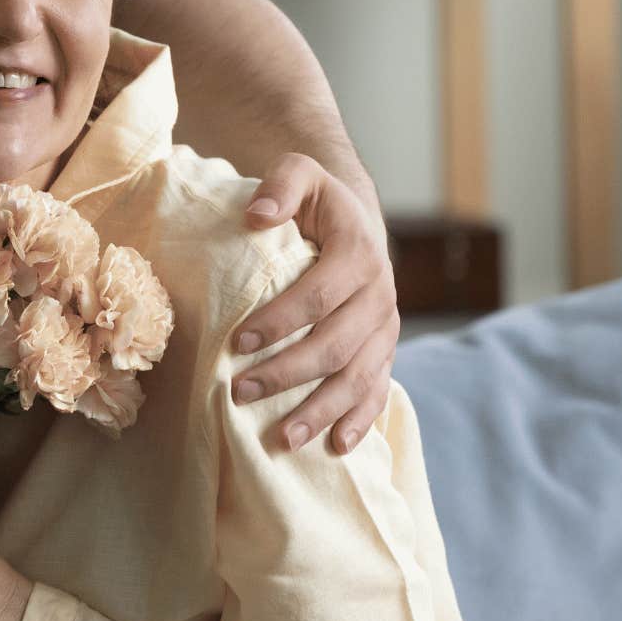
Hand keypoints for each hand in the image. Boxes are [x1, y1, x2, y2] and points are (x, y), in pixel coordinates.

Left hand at [233, 152, 398, 455]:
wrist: (353, 220)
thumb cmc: (315, 202)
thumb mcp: (300, 174)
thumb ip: (281, 184)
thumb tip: (257, 215)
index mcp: (360, 253)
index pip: (319, 294)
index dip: (279, 320)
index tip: (237, 341)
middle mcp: (380, 295)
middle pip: (335, 345)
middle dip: (288, 373)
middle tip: (240, 391)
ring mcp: (385, 329)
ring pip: (357, 378)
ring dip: (321, 410)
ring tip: (283, 437)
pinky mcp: (385, 352)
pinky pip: (377, 391)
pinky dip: (358, 421)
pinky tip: (335, 446)